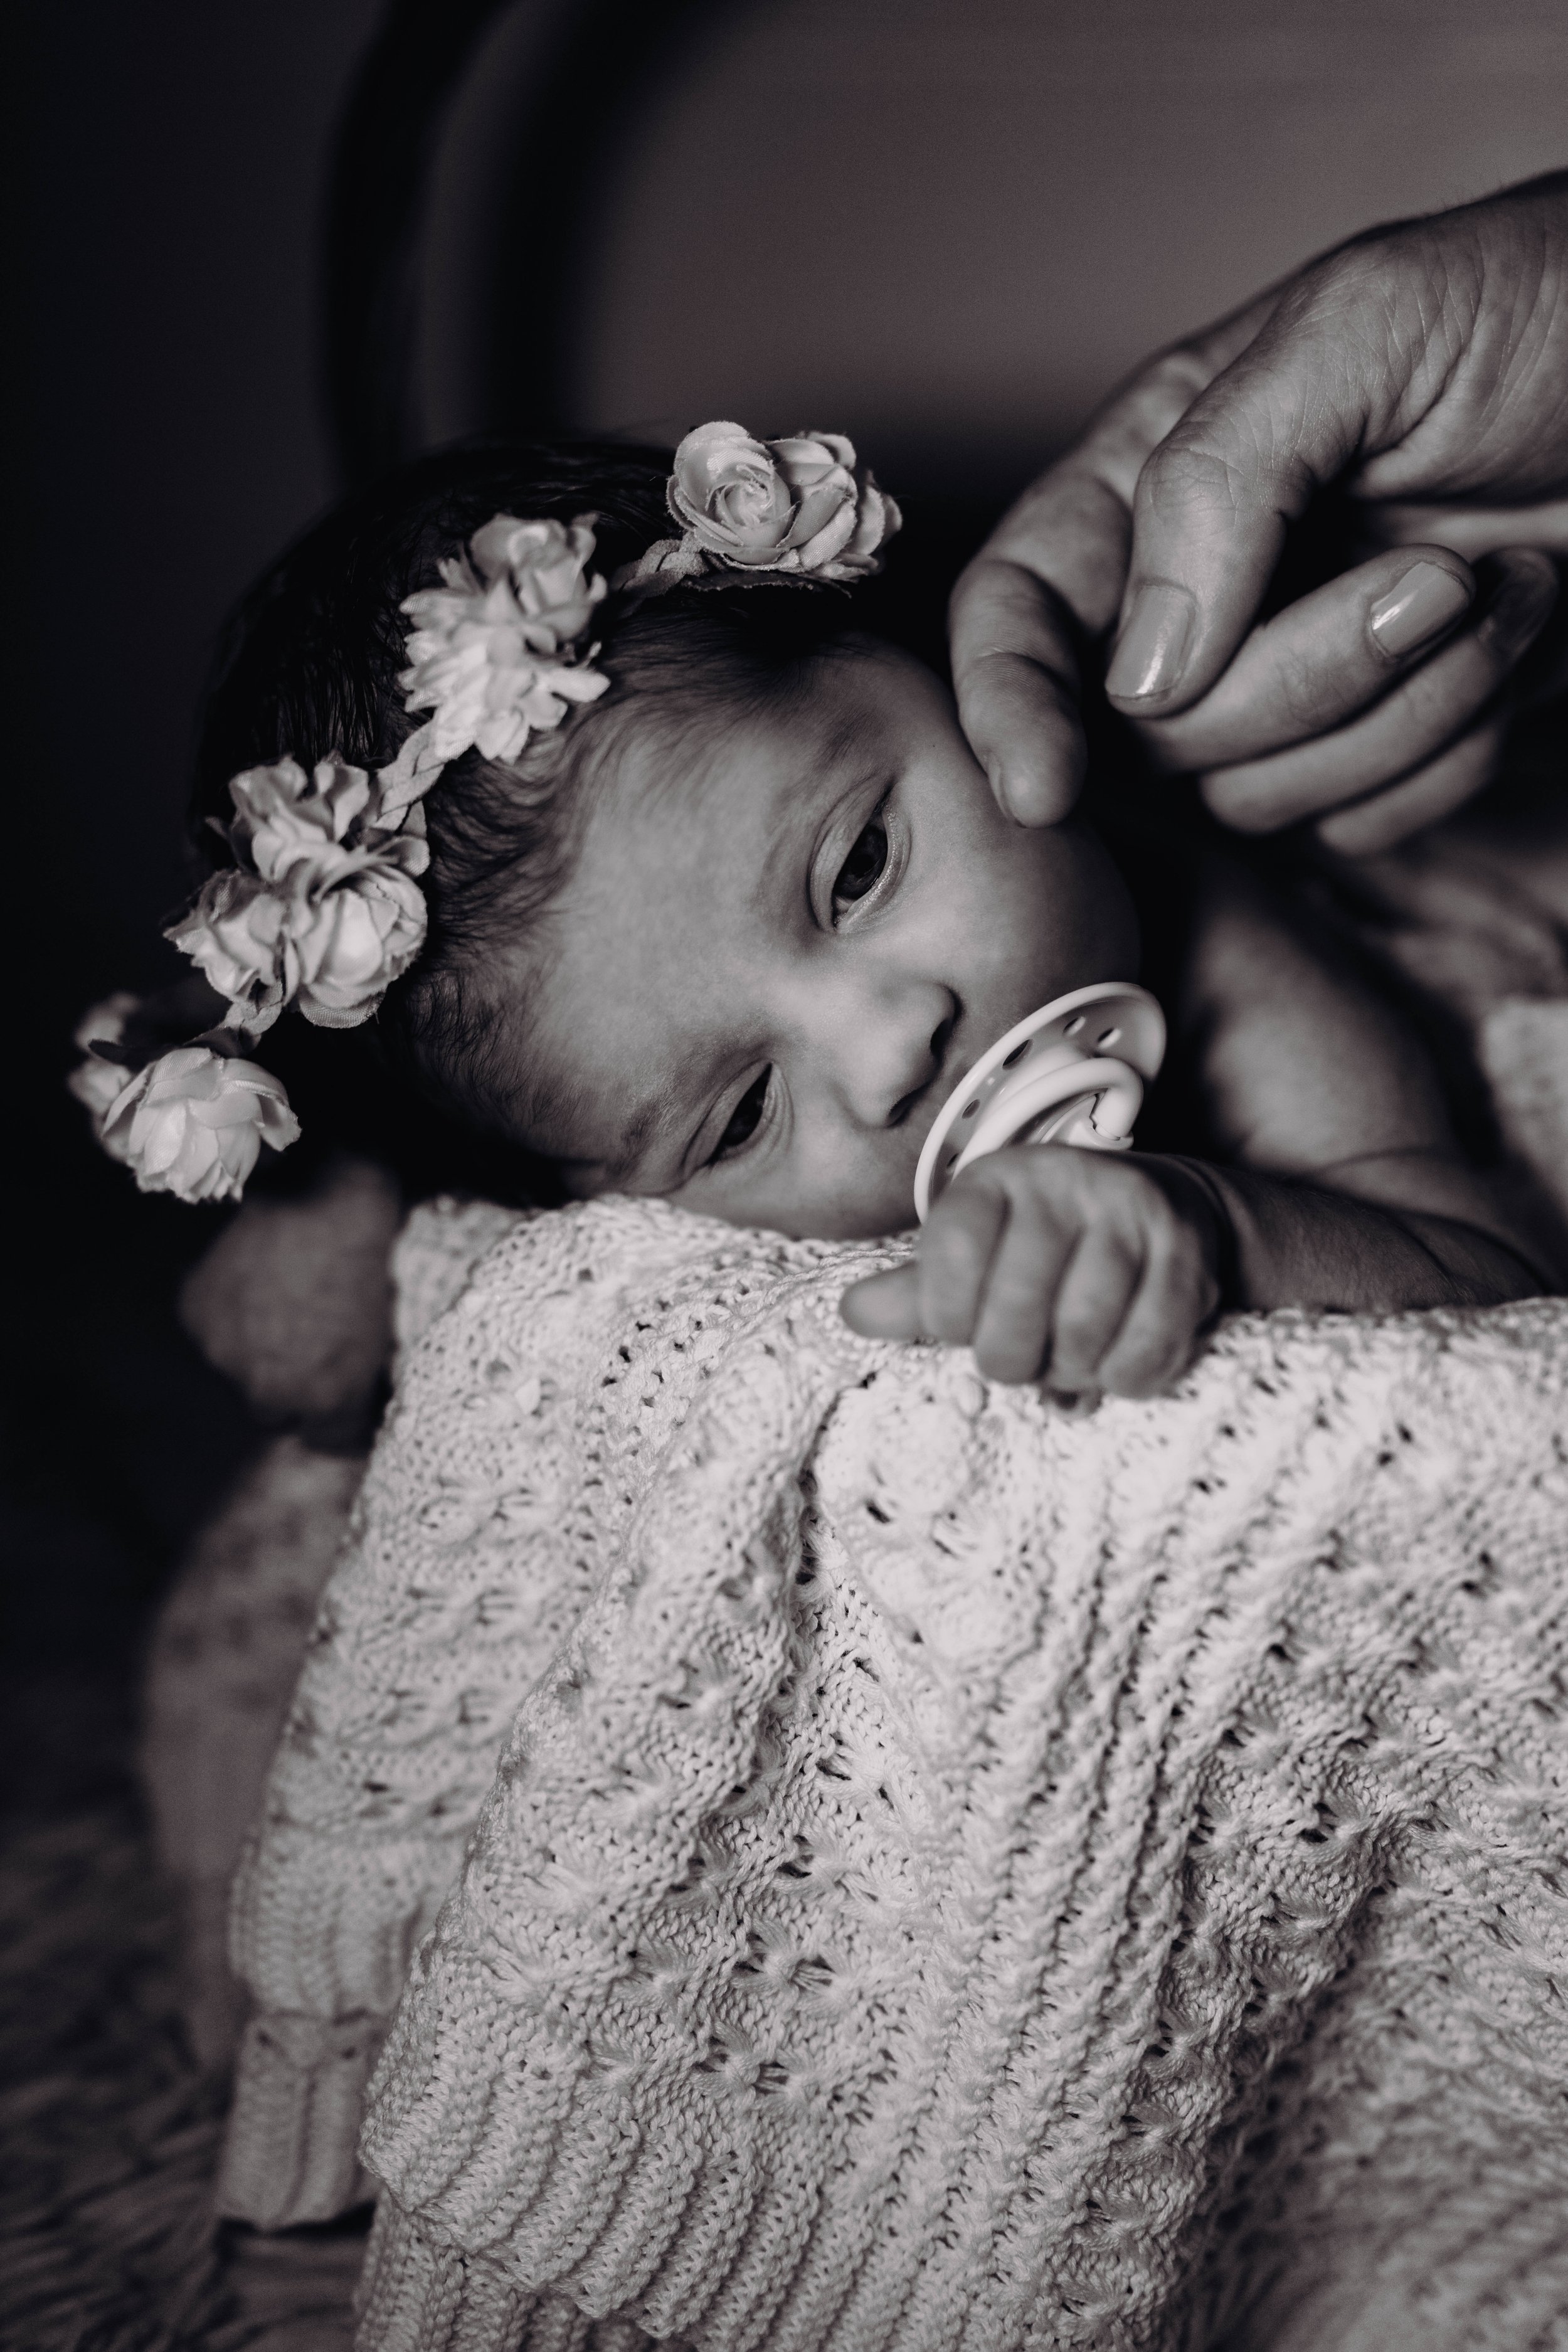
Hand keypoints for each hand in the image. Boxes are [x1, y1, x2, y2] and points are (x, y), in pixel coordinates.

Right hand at [178, 1152, 400, 1430]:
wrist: (328, 1189)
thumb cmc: (378, 1255)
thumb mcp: (395, 1332)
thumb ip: (374, 1383)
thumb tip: (370, 1401)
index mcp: (328, 1403)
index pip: (331, 1441)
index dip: (344, 1414)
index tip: (355, 1392)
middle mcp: (269, 1393)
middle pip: (277, 1414)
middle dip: (296, 1390)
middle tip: (319, 1345)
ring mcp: (224, 1355)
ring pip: (239, 1373)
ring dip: (259, 1352)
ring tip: (289, 1303)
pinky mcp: (196, 1314)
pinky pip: (213, 1332)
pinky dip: (232, 1315)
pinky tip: (260, 1283)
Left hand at [840, 1147, 1221, 1396]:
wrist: (1170, 1209)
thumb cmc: (1052, 1250)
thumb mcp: (979, 1257)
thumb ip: (918, 1292)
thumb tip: (851, 1315)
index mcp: (995, 1180)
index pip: (948, 1261)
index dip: (949, 1319)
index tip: (964, 1326)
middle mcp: (1061, 1182)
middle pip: (1014, 1312)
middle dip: (1012, 1358)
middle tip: (1023, 1356)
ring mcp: (1128, 1213)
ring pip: (1081, 1335)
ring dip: (1070, 1371)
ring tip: (1069, 1359)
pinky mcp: (1184, 1252)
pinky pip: (1145, 1349)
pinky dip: (1124, 1379)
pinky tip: (1114, 1366)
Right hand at [951, 171, 1567, 852]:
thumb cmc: (1542, 307)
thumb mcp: (1367, 325)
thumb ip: (1218, 477)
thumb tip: (1140, 676)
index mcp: (1151, 477)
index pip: (1018, 611)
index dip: (1007, 703)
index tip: (1043, 788)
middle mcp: (1196, 596)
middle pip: (1150, 736)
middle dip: (1301, 677)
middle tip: (1434, 575)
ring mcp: (1283, 683)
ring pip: (1254, 799)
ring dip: (1402, 707)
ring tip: (1495, 583)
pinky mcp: (1374, 749)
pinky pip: (1360, 826)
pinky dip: (1451, 749)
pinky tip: (1518, 631)